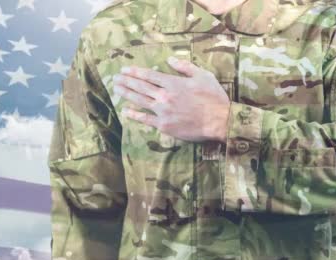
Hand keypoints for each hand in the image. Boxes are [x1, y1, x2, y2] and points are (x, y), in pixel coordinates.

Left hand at [112, 56, 230, 142]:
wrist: (220, 121)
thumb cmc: (214, 97)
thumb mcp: (203, 75)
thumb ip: (185, 67)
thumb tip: (170, 59)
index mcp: (174, 83)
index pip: (149, 76)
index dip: (135, 72)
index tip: (125, 70)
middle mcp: (165, 96)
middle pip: (141, 87)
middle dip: (127, 81)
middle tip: (115, 78)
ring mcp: (163, 111)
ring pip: (140, 101)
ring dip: (126, 94)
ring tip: (116, 89)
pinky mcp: (164, 125)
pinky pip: (145, 119)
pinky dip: (134, 115)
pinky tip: (126, 111)